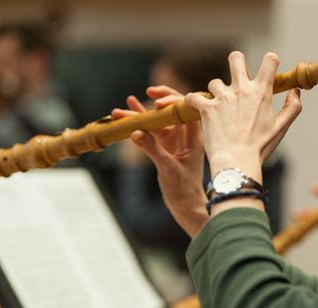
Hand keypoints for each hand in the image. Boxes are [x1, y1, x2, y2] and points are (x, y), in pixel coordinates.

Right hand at [112, 85, 207, 237]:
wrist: (185, 204)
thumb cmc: (184, 189)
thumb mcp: (168, 168)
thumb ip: (152, 149)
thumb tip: (135, 132)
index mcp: (194, 137)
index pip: (186, 110)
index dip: (173, 101)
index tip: (157, 103)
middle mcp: (185, 134)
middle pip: (174, 109)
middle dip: (161, 98)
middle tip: (148, 91)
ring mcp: (175, 139)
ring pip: (158, 119)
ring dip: (142, 113)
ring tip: (123, 107)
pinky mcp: (165, 146)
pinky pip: (152, 130)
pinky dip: (139, 124)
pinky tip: (126, 115)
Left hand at [185, 52, 301, 215]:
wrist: (237, 162)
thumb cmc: (260, 147)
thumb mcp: (281, 128)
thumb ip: (292, 107)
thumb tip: (295, 91)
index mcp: (261, 92)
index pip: (269, 60)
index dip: (270, 60)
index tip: (268, 67)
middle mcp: (241, 89)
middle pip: (236, 58)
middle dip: (236, 62)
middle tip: (236, 75)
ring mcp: (222, 97)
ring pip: (215, 82)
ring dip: (216, 93)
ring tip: (219, 108)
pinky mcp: (206, 108)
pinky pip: (194, 97)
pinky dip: (195, 102)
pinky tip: (199, 109)